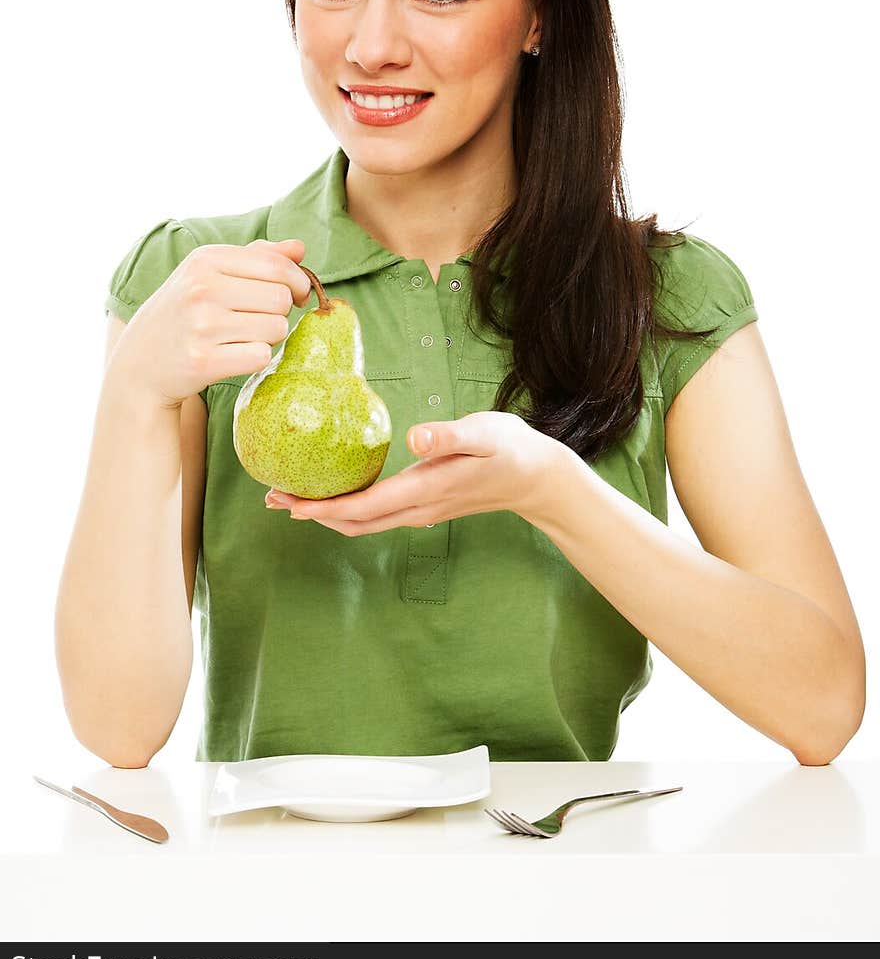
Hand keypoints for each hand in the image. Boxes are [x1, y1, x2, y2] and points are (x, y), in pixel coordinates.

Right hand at [109, 237, 312, 409]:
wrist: (140, 362)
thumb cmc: (185, 312)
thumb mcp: (210, 273)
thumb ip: (258, 257)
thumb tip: (300, 249)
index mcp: (206, 260)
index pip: (278, 266)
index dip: (297, 282)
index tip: (295, 294)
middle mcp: (202, 288)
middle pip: (281, 299)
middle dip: (280, 312)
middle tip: (259, 319)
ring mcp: (201, 325)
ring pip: (276, 328)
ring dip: (269, 337)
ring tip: (242, 337)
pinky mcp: (203, 361)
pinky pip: (261, 356)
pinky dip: (255, 359)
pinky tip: (234, 356)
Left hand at [264, 411, 557, 534]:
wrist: (538, 479)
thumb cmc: (511, 449)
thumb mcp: (484, 435)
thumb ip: (449, 436)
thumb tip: (415, 437)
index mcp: (425, 491)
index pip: (363, 508)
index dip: (321, 507)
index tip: (286, 500)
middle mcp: (417, 508)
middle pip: (353, 522)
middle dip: (311, 513)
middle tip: (271, 498)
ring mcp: (420, 511)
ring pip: (363, 523)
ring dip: (326, 514)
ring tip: (291, 499)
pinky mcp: (424, 505)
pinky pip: (376, 515)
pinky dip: (348, 509)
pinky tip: (336, 492)